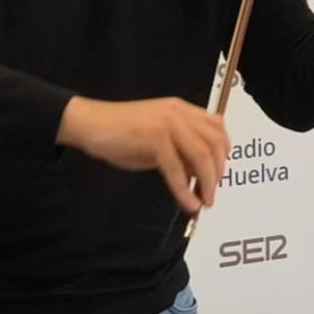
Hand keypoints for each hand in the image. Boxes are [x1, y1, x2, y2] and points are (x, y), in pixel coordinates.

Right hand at [54, 96, 228, 213]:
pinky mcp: (154, 138)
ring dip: (207, 183)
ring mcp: (167, 124)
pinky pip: (177, 169)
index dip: (223, 152)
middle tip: (212, 193)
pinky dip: (185, 190)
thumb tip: (199, 173)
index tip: (219, 174)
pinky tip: (188, 203)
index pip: (217, 127)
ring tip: (204, 202)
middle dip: (218, 172)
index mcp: (181, 109)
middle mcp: (178, 113)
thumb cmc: (120, 132)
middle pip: (214, 143)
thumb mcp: (157, 138)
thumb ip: (180, 149)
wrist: (90, 124)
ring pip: (201, 156)